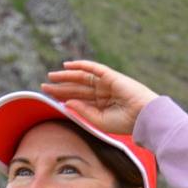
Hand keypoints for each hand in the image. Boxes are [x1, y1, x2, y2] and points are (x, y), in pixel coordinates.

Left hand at [41, 60, 158, 134]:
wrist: (143, 116)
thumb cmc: (125, 122)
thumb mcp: (99, 121)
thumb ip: (83, 111)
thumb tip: (66, 102)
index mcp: (100, 104)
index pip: (78, 98)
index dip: (63, 97)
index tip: (49, 97)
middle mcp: (102, 92)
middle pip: (77, 87)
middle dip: (60, 86)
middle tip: (44, 86)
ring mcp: (106, 83)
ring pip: (81, 77)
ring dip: (66, 76)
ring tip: (51, 76)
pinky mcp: (110, 76)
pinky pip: (92, 68)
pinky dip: (80, 65)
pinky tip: (67, 65)